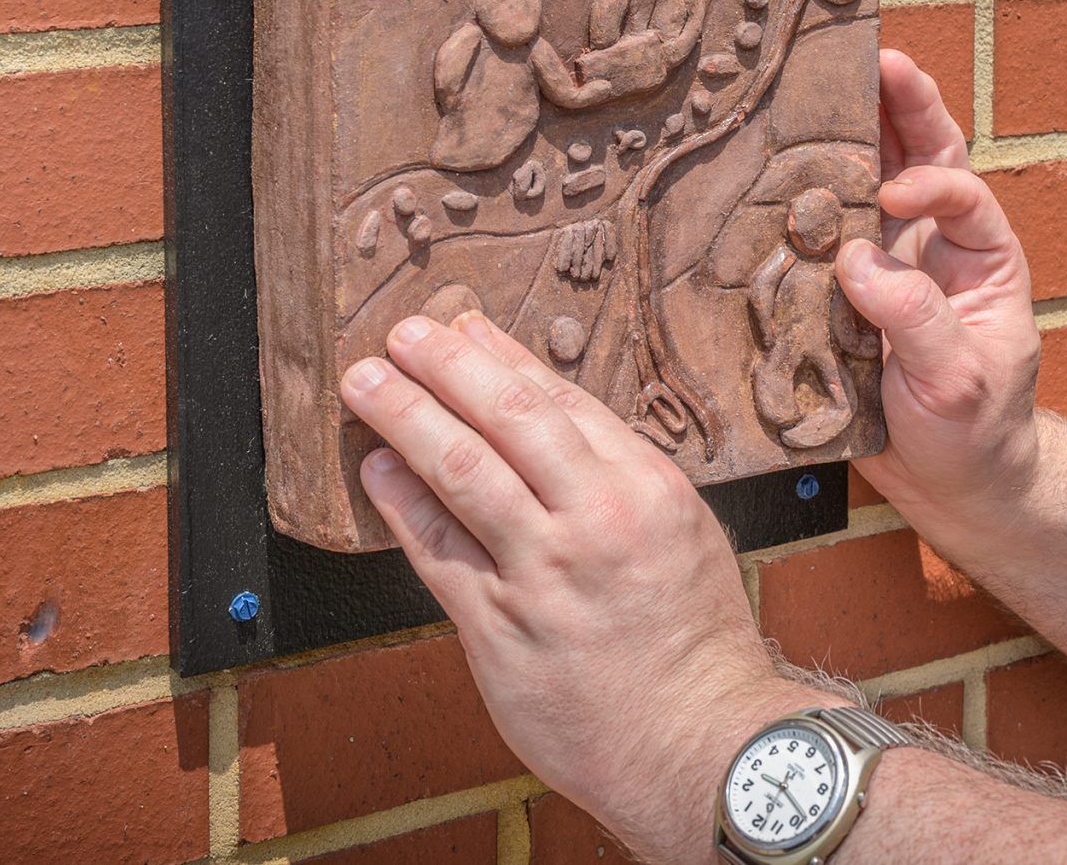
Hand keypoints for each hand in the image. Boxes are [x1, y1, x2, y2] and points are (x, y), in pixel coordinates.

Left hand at [339, 310, 822, 864]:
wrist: (699, 738)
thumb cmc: (693, 639)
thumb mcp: (683, 529)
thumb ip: (617, 475)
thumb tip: (552, 420)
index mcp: (646, 486)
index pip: (560, 400)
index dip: (501, 357)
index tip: (463, 327)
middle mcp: (595, 519)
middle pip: (507, 418)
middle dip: (445, 366)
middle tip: (402, 333)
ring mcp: (543, 573)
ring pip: (461, 472)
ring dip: (405, 417)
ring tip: (366, 383)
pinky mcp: (499, 629)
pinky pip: (437, 551)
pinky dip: (401, 503)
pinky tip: (376, 469)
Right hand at [839, 50, 1043, 514]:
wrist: (950, 487)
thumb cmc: (974, 433)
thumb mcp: (959, 382)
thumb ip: (917, 321)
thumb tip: (859, 261)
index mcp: (983, 257)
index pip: (964, 193)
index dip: (933, 183)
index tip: (897, 197)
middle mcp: (936, 246)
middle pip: (924, 156)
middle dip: (903, 105)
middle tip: (877, 57)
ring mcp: (889, 263)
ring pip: (873, 181)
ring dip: (851, 134)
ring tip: (819, 84)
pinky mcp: (845, 290)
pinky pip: (824, 232)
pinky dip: (802, 197)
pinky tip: (771, 165)